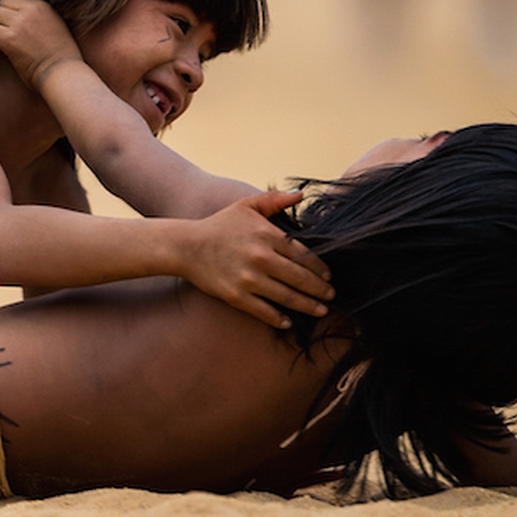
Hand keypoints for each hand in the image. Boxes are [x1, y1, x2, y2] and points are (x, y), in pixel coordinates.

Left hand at [0, 0, 83, 89]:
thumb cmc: (62, 57)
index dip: (10, 8)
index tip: (7, 18)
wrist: (63, 73)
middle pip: (3, 2)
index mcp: (43, 6)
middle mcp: (30, 11)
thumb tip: (28, 21)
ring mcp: (19, 24)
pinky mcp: (9, 39)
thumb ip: (42, 18)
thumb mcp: (57, 27)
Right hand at [175, 190, 333, 327]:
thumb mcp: (246, 206)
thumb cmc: (219, 225)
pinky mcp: (236, 296)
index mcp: (267, 235)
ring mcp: (248, 279)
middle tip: (331, 295)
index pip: (304, 255)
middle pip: (300, 278)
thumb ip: (275, 199)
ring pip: (287, 297)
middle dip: (320, 289)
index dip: (320, 268)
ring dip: (308, 306)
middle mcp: (261, 258)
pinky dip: (279, 319)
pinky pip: (264, 311)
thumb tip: (302, 194)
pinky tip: (288, 322)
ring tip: (321, 310)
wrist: (185, 246)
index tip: (328, 276)